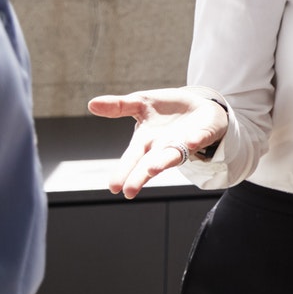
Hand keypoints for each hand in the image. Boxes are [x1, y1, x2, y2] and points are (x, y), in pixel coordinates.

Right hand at [86, 87, 229, 198]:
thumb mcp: (141, 103)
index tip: (114, 187)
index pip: (132, 158)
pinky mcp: (201, 135)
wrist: (199, 106)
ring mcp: (182, 143)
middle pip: (149, 164)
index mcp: (145, 141)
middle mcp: (162, 147)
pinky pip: (198, 139)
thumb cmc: (166, 110)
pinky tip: (192, 142)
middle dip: (139, 176)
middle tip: (129, 191)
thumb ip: (119, 106)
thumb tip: (91, 104)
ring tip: (153, 169)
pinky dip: (194, 141)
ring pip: (172, 156)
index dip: (123, 171)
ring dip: (163, 162)